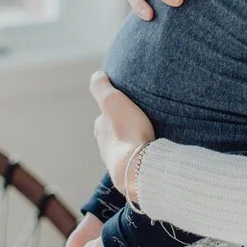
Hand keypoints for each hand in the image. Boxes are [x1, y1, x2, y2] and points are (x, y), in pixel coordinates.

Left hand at [90, 72, 154, 195]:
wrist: (138, 166)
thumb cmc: (127, 131)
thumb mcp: (113, 101)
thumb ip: (102, 87)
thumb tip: (97, 75)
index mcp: (100, 128)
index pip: (106, 113)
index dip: (118, 107)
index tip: (131, 103)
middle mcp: (104, 145)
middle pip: (115, 130)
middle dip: (125, 124)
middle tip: (142, 118)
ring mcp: (116, 160)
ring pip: (124, 145)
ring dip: (133, 139)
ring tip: (148, 134)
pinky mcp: (129, 171)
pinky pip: (135, 158)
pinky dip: (140, 152)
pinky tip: (150, 150)